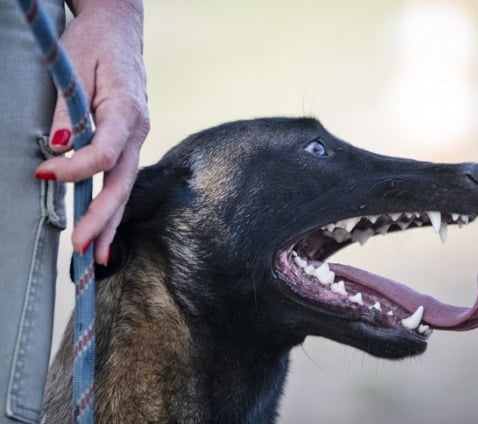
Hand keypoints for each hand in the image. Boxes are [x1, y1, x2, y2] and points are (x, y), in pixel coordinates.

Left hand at [35, 0, 148, 264]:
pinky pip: (121, 178)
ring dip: (110, 222)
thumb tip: (58, 149)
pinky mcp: (129, 142)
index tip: (42, 174)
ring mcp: (137, 137)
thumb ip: (68, 112)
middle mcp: (139, 129)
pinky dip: (112, 206)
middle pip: (122, 181)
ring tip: (95, 257)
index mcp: (127, 110)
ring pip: (125, 186)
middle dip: (101, 217)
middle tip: (79, 248)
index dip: (75, 168)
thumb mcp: (73, 68)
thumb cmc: (93, 42)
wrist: (118, 29)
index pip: (104, 151)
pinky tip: (103, 231)